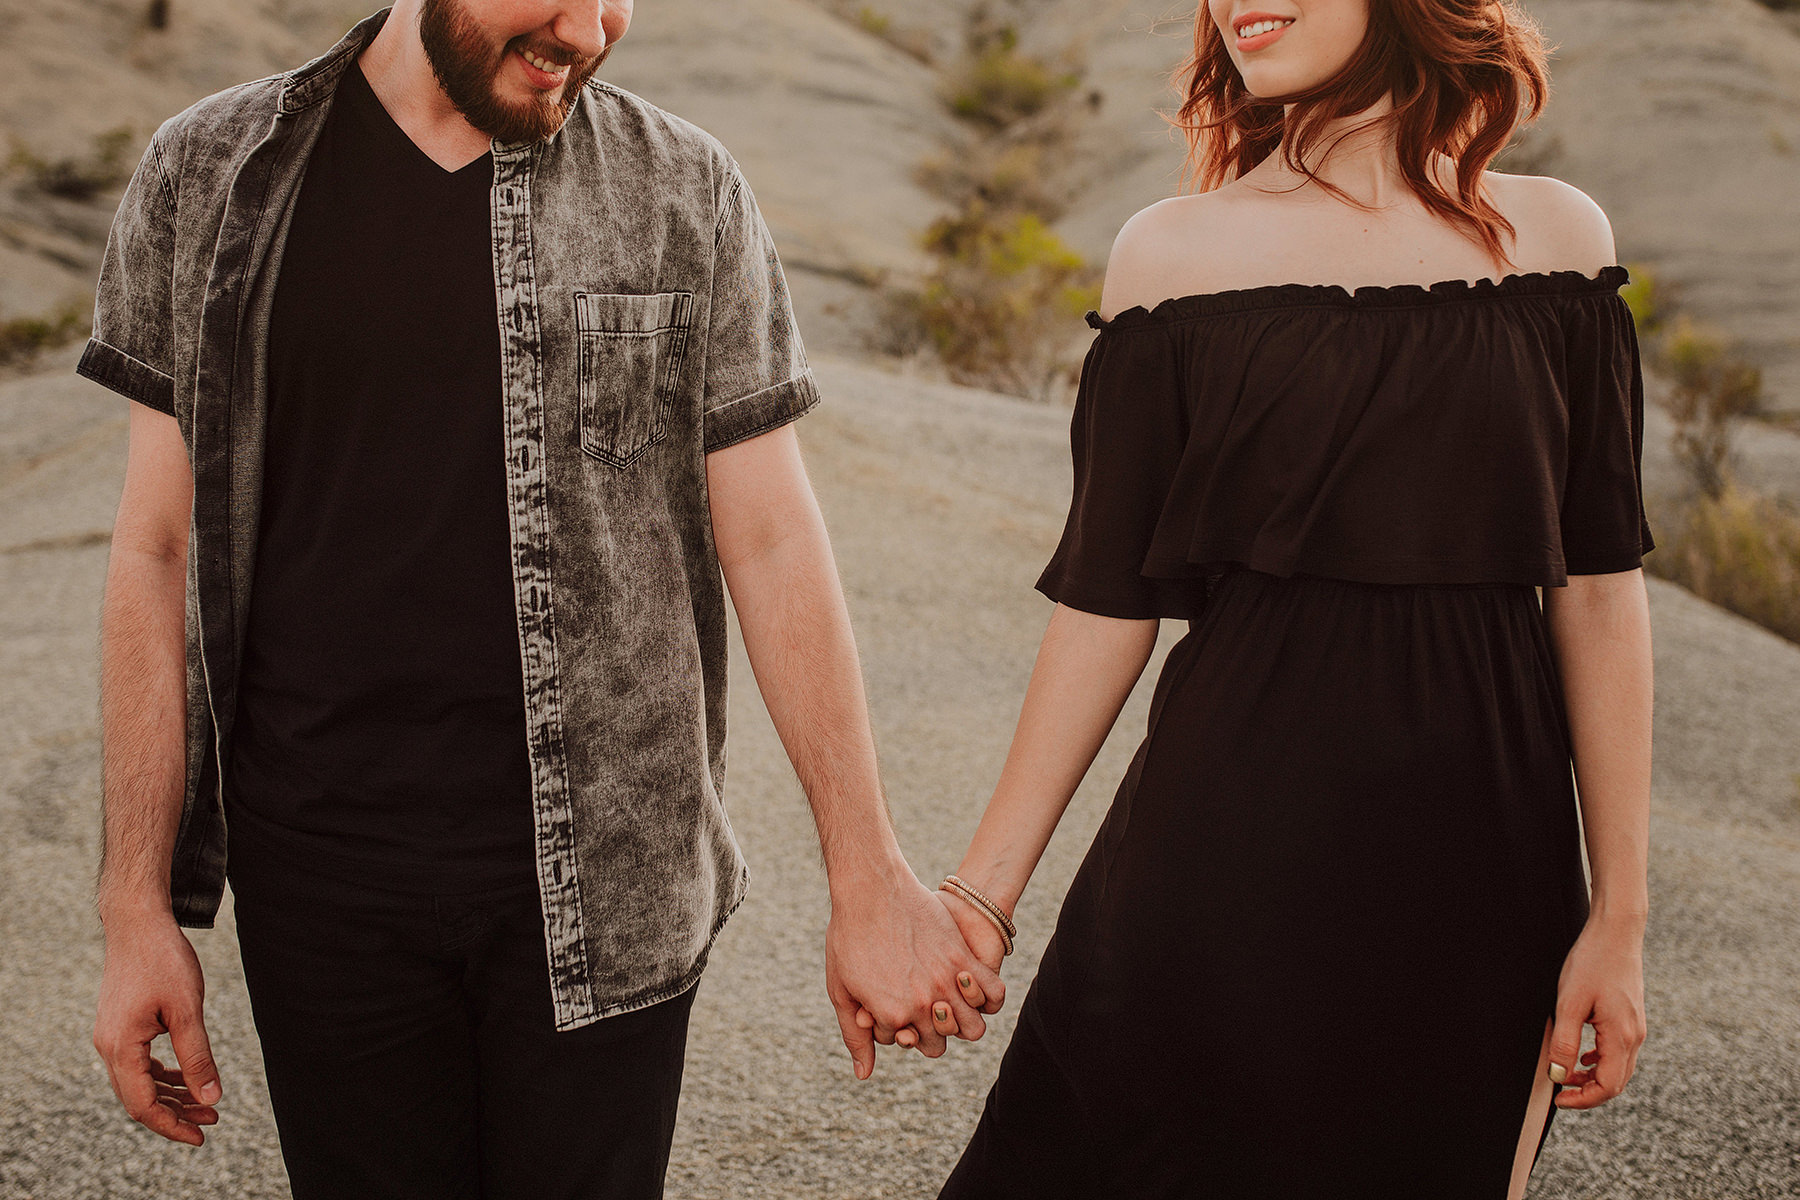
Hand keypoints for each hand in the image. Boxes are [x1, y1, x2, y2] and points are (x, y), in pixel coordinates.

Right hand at [93, 910, 221, 1144]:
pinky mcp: (120, 1025)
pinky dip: (162, 1074)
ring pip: (139, 1082)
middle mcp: (109, 1047)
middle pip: (139, 1098)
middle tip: (212, 1119)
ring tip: (207, 1102)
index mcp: (120, 1047)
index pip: (143, 1105)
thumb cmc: (163, 960)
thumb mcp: (187, 1010)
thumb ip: (197, 1056)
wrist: (138, 923)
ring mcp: (112, 1036)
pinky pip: (139, 1063)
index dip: (172, 1126)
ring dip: (172, 1094)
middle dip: (176, 1113)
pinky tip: (187, 1077)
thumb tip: (211, 1096)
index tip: (201, 1136)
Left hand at [825, 862, 1005, 1078]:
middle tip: (916, 1005)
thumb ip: (855, 1036)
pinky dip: (986, 997)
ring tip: (944, 998)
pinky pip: (992, 992)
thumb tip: (865, 1074)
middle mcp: (923, 1004)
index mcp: (892, 1016)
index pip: (906, 1043)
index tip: (886, 1002)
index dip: (895, 1026)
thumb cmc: (848, 937)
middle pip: (939, 1043)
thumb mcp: (841, 990)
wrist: (871, 889)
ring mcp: (946, 981)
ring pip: (973, 1028)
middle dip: (928, 1031)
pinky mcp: (962, 957)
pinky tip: (967, 984)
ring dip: (961, 1019)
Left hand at [1547, 913, 1645, 1108]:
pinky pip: (1618, 1050)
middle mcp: (1634, 1036)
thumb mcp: (1570, 1003)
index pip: (1608, 1087)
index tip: (1558, 1099)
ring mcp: (1635, 1027)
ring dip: (1592, 1076)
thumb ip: (1565, 1042)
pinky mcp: (1630, 1016)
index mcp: (1621, 1037)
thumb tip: (1559, 1075)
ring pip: (1617, 1067)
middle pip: (1615, 1082)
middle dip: (1587, 1092)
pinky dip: (1599, 1060)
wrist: (1616, 932)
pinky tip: (1582, 1054)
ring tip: (1565, 1072)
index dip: (1582, 1099)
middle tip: (1559, 1091)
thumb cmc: (1592, 962)